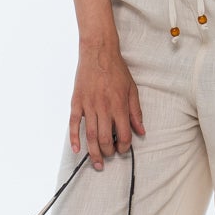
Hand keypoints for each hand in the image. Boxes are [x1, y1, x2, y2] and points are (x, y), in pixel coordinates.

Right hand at [70, 41, 145, 169]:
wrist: (98, 52)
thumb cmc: (116, 70)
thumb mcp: (132, 90)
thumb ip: (136, 112)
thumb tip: (141, 131)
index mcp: (119, 106)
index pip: (123, 134)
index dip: (124, 146)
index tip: (123, 149)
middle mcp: (103, 108)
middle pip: (105, 138)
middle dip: (108, 152)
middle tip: (109, 156)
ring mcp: (88, 106)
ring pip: (90, 134)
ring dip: (93, 151)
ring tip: (97, 162)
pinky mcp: (77, 102)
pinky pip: (73, 123)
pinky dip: (74, 138)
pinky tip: (77, 149)